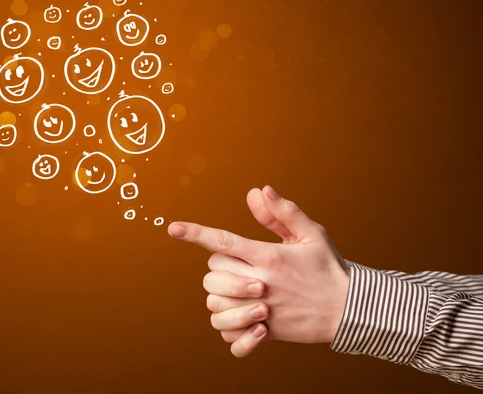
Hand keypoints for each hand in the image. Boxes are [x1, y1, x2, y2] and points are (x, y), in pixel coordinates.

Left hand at [168, 186, 350, 356]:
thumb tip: (259, 190)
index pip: (223, 241)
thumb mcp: (311, 234)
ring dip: (220, 295)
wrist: (350, 310)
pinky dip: (229, 325)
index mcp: (269, 256)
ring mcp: (261, 309)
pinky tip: (242, 315)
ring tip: (238, 290)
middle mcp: (260, 283)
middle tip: (237, 266)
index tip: (173, 228)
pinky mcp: (264, 331)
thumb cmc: (328, 268)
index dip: (195, 233)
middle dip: (218, 267)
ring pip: (215, 302)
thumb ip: (282, 213)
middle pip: (213, 272)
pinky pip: (228, 332)